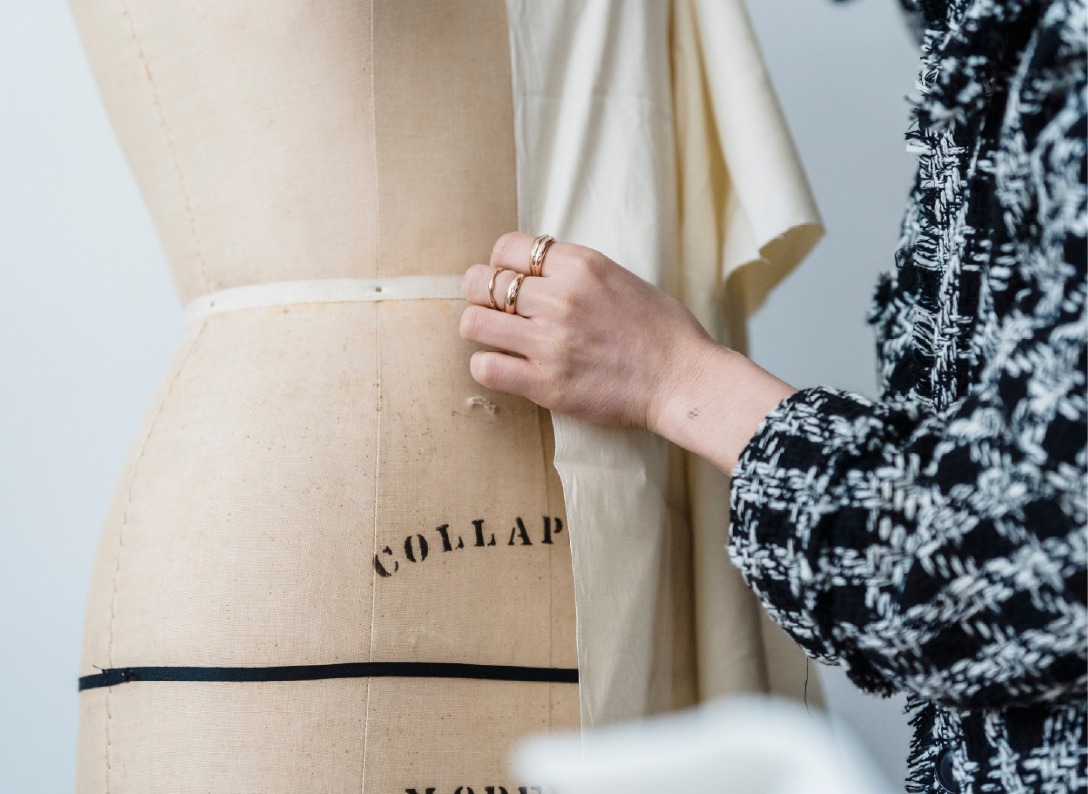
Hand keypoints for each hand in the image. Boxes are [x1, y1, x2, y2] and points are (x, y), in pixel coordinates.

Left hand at [460, 232, 714, 429]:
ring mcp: (550, 342)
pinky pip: (485, 367)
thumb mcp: (618, 277)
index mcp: (579, 265)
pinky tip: (506, 366)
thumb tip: (534, 272)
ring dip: (481, 329)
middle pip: (481, 282)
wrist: (683, 378)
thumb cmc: (660, 330)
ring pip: (474, 322)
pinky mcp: (546, 383)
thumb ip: (574, 272)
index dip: (501, 264)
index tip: (511, 279)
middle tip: (496, 310)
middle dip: (481, 294)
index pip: (506, 247)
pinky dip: (487, 366)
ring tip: (498, 338)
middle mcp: (559, 298)